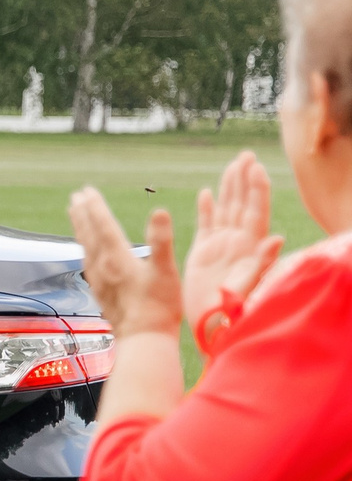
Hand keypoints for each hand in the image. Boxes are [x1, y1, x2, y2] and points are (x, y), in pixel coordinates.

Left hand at [68, 187, 180, 337]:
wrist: (144, 341)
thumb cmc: (159, 308)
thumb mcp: (165, 271)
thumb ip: (161, 240)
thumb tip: (160, 211)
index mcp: (117, 258)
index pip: (103, 225)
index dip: (95, 206)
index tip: (87, 190)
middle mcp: (102, 267)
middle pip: (88, 233)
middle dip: (82, 213)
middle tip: (76, 196)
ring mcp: (98, 280)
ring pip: (85, 247)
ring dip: (80, 228)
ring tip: (76, 215)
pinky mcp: (99, 292)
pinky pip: (87, 262)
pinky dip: (85, 248)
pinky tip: (87, 250)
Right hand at [181, 150, 284, 328]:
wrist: (209, 325)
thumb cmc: (230, 311)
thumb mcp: (248, 287)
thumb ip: (262, 263)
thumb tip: (278, 239)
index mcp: (249, 247)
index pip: (255, 211)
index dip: (256, 190)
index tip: (256, 168)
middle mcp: (238, 242)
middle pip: (242, 204)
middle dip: (244, 179)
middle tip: (246, 156)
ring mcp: (221, 246)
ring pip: (226, 209)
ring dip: (228, 187)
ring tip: (232, 166)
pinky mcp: (203, 253)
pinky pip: (205, 225)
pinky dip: (206, 208)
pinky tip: (206, 194)